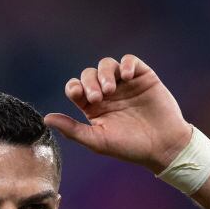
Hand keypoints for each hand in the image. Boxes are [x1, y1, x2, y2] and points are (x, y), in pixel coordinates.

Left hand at [44, 55, 193, 173]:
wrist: (163, 146)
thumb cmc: (129, 147)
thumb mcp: (97, 141)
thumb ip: (72, 129)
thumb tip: (46, 118)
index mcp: (93, 107)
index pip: (76, 88)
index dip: (74, 87)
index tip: (78, 95)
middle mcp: (108, 93)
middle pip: (89, 74)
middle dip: (90, 82)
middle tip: (98, 98)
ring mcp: (125, 84)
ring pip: (107, 65)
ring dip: (105, 73)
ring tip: (111, 89)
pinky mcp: (143, 77)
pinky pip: (130, 61)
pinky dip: (126, 64)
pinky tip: (127, 77)